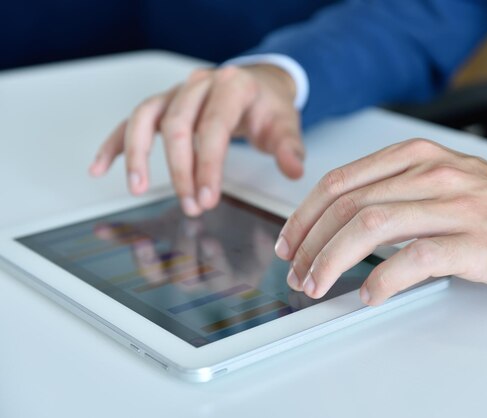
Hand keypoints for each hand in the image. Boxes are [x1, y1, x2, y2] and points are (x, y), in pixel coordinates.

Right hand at [89, 64, 304, 215]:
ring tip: (135, 189)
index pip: (213, 128)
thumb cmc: (268, 106)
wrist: (258, 85)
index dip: (207, 166)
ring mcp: (177, 93)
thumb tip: (294, 170)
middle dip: (180, 171)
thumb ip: (289, 149)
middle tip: (189, 205)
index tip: (207, 197)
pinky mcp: (163, 104)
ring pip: (145, 117)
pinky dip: (115, 143)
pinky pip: (131, 121)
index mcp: (232, 87)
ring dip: (138, 155)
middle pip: (177, 126)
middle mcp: (200, 85)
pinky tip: (101, 166)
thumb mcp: (286, 124)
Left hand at [274, 139, 486, 305]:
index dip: (305, 214)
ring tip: (318, 284)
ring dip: (333, 260)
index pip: (340, 181)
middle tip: (298, 271)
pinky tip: (369, 294)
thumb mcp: (438, 176)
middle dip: (311, 242)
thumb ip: (391, 188)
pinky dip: (383, 278)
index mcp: (414, 156)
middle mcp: (429, 173)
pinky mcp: (471, 242)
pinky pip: (414, 258)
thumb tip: (339, 221)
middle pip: (347, 205)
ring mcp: (451, 206)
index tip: (291, 240)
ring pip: (371, 226)